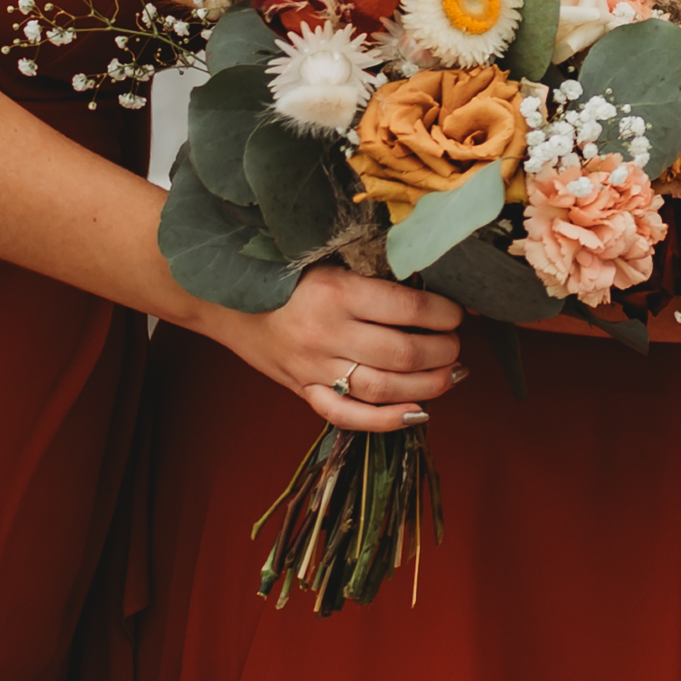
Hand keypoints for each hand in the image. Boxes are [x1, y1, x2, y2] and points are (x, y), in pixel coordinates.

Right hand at [201, 268, 465, 432]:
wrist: (223, 297)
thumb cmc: (286, 272)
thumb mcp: (334, 260)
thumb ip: (377, 275)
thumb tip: (435, 288)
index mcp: (337, 292)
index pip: (409, 309)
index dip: (444, 314)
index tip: (457, 313)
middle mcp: (326, 333)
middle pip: (402, 353)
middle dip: (443, 352)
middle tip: (456, 345)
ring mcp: (313, 368)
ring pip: (383, 388)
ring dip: (428, 386)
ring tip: (451, 374)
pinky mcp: (302, 390)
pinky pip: (346, 416)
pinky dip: (385, 420)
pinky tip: (417, 413)